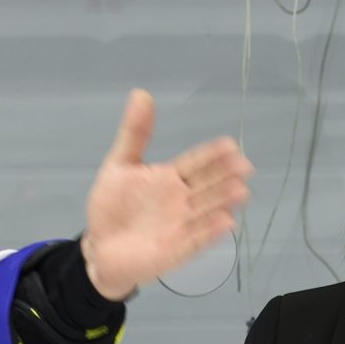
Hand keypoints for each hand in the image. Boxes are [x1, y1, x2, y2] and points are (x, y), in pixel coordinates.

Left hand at [80, 90, 252, 300]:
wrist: (99, 248)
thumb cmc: (111, 207)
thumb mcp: (120, 165)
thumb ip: (134, 134)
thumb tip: (142, 93)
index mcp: (170, 178)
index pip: (195, 163)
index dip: (212, 155)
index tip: (230, 144)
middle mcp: (181, 200)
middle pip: (208, 186)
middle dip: (226, 176)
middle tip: (244, 166)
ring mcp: (181, 225)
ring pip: (207, 210)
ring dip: (224, 202)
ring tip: (241, 191)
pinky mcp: (177, 250)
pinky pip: (196, 239)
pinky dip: (210, 232)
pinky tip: (226, 223)